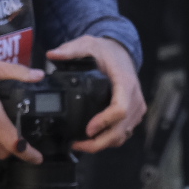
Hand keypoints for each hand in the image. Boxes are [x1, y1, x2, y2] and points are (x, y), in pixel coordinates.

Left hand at [49, 36, 144, 152]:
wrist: (122, 52)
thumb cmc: (106, 51)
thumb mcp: (88, 44)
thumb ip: (70, 50)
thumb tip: (52, 54)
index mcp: (125, 82)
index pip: (121, 108)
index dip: (104, 122)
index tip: (87, 129)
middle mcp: (134, 96)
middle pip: (122, 128)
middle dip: (100, 142)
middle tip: (77, 145)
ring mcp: (137, 106)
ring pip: (124, 134)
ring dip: (103, 144)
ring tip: (81, 144)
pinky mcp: (134, 113)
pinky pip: (125, 133)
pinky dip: (109, 140)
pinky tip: (93, 139)